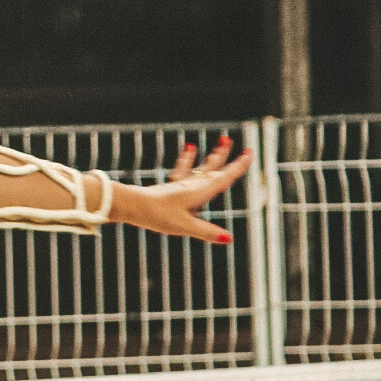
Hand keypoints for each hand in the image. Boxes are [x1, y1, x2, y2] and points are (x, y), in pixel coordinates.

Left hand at [111, 136, 251, 242]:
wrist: (132, 205)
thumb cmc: (157, 215)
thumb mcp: (183, 226)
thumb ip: (206, 232)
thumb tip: (228, 238)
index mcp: (199, 193)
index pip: (223, 178)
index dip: (237, 167)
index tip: (248, 152)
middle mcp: (192, 186)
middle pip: (213, 170)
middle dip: (227, 159)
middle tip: (239, 145)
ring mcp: (181, 185)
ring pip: (202, 168)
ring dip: (213, 156)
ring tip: (222, 142)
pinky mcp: (171, 187)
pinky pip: (183, 170)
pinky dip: (188, 160)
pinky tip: (189, 148)